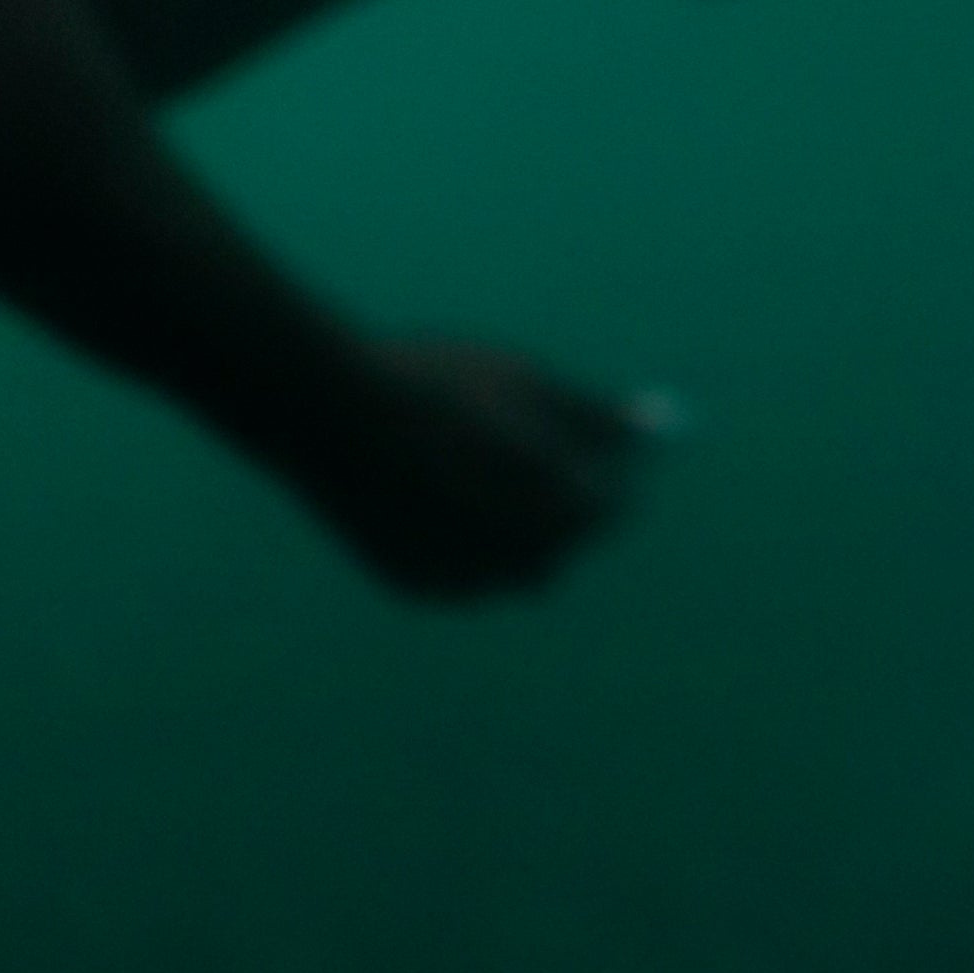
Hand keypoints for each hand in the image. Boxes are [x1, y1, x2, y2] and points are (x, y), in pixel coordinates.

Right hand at [308, 334, 656, 601]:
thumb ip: (593, 416)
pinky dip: (447, 537)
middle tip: (513, 456)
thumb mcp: (525, 383)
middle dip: (546, 504)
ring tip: (449, 460)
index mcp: (565, 511)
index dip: (593, 471)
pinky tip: (410, 487)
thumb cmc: (436, 387)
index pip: (609, 506)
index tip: (572, 446)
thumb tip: (645, 431)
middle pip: (560, 541)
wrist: (328, 412)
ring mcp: (469, 582)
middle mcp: (526, 562)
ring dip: (497, 524)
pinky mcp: (417, 588)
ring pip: (504, 559)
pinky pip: (452, 566)